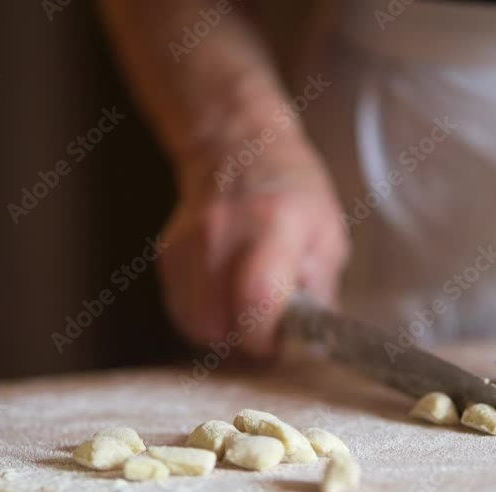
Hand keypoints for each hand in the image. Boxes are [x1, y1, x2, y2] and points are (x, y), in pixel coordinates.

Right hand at [158, 140, 348, 356]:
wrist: (237, 149)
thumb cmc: (291, 191)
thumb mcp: (327, 234)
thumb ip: (320, 291)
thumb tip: (311, 338)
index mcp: (273, 225)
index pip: (257, 300)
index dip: (268, 336)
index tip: (281, 337)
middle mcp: (222, 234)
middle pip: (220, 325)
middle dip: (247, 337)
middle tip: (266, 319)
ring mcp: (188, 246)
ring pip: (197, 326)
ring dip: (224, 329)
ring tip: (246, 303)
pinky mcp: (167, 258)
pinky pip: (183, 313)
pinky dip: (205, 316)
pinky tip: (225, 292)